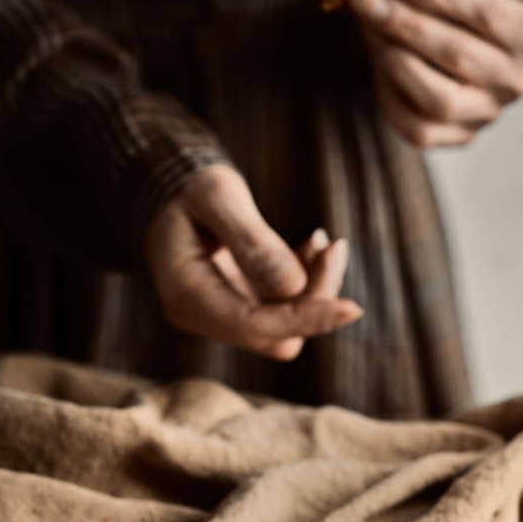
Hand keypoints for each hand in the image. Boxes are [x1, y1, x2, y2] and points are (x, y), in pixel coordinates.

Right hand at [144, 164, 362, 360]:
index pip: (254, 326)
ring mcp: (222, 316)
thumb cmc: (189, 187)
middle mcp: (203, 317)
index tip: (353, 307)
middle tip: (334, 247)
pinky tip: (313, 246)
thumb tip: (293, 285)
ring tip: (325, 242)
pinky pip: (285, 311)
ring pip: (286, 327)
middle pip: (276, 334)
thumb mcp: (216, 196)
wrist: (168, 190)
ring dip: (315, 290)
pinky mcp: (241, 307)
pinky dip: (307, 284)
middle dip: (315, 297)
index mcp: (186, 296)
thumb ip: (251, 239)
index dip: (306, 319)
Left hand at [351, 0, 522, 147]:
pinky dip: (391, 95)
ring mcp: (488, 115)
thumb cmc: (459, 14)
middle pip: (459, 55)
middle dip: (406, 25)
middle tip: (367, 3)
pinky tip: (380, 64)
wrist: (469, 55)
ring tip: (370, 32)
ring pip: (441, 100)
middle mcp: (514, 81)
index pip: (487, 14)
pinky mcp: (460, 137)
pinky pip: (419, 128)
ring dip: (397, 61)